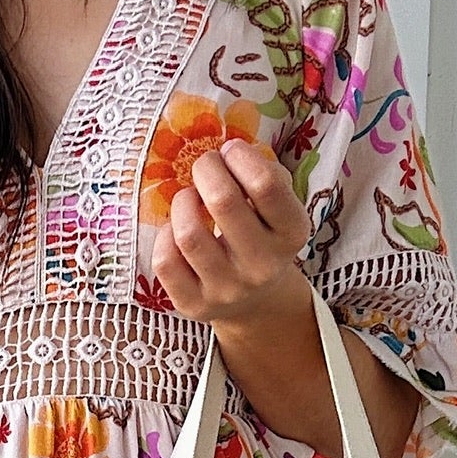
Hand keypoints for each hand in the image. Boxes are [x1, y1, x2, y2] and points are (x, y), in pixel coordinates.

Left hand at [151, 138, 312, 327]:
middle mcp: (263, 266)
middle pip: (223, 200)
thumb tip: (227, 154)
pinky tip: (177, 232)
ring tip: (189, 199)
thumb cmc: (262, 234)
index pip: (265, 185)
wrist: (254, 301)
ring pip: (188, 233)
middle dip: (206, 169)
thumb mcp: (279, 204)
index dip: (240, 157)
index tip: (230, 152)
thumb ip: (265, 173)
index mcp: (291, 234)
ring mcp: (227, 290)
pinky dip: (164, 236)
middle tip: (205, 167)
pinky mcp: (194, 305)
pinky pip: (165, 261)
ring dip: (183, 202)